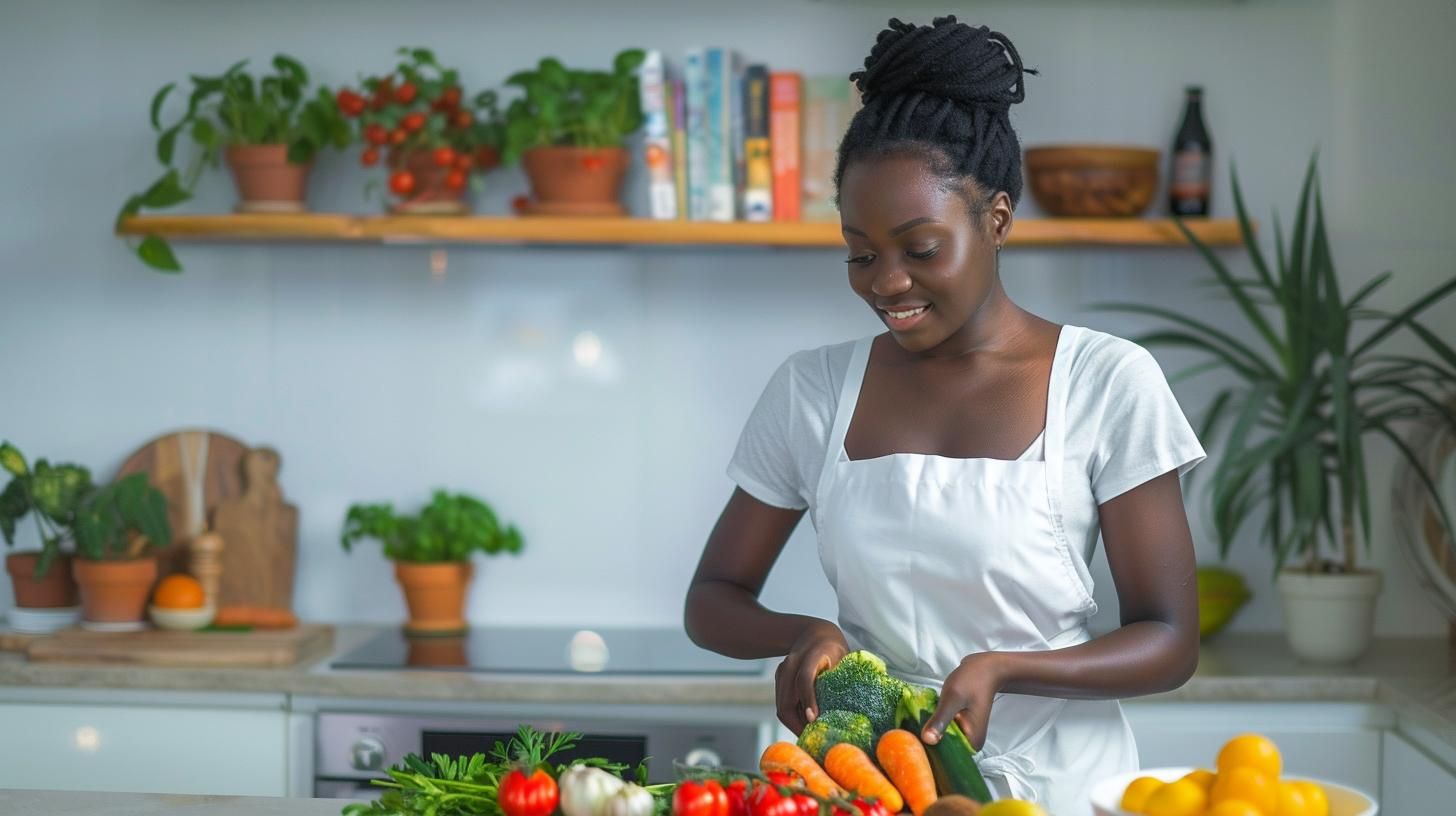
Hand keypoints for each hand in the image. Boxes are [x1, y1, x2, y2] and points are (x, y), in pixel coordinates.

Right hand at [774, 620, 847, 734]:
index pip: (805, 678)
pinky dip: (793, 717)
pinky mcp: (779, 679)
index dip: (808, 699)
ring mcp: (782, 671)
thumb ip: (844, 680)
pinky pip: (782, 704)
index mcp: (812, 654)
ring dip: (795, 724)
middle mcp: (792, 662)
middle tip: (815, 738)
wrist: (813, 633)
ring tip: (813, 735)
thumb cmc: (834, 649)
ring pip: (782, 706)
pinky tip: (807, 724)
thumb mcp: (843, 659)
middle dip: (798, 724)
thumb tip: (857, 711)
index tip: (814, 719)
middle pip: (787, 700)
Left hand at [922, 652, 1006, 750]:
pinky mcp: (962, 727)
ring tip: (913, 726)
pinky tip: (924, 719)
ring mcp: (967, 735)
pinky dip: (935, 726)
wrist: (986, 669)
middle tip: (909, 733)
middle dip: (928, 742)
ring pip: (943, 740)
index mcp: (972, 742)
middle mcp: (971, 743)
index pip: (947, 757)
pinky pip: (945, 731)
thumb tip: (927, 740)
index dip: (929, 752)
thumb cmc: (971, 681)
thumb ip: (941, 720)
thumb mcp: (952, 699)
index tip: (913, 744)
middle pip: (944, 750)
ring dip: (930, 733)